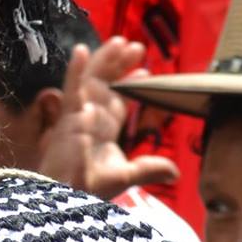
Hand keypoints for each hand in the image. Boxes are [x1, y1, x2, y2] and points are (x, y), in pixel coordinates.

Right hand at [36, 38, 181, 200]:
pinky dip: (75, 71)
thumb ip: (148, 169)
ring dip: (105, 59)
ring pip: (92, 80)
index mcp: (101, 130)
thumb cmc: (88, 189)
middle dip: (120, 65)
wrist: (68, 199)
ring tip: (120, 41)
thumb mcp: (125, 177)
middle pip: (105, 84)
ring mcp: (76, 116)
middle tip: (137, 47)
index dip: (129, 85)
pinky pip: (71, 90)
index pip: (117, 101)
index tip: (145, 71)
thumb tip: (174, 172)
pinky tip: (81, 51)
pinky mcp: (66, 119)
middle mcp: (88, 119)